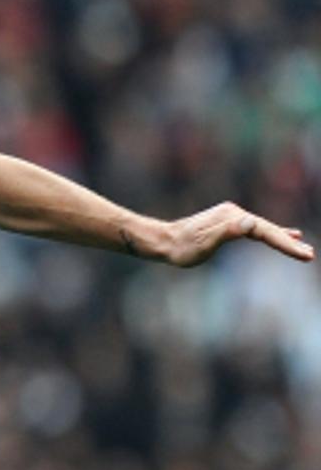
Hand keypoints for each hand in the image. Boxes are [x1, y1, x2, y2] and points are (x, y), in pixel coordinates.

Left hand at [163, 202, 312, 267]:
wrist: (163, 241)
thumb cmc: (181, 248)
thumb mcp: (203, 243)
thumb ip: (227, 232)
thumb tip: (250, 222)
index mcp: (232, 218)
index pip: (265, 231)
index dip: (285, 244)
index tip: (303, 255)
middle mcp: (234, 213)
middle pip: (268, 229)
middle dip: (289, 243)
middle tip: (309, 256)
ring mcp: (231, 216)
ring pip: (264, 228)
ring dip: (283, 238)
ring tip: (303, 246)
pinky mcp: (228, 222)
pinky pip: (256, 228)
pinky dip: (272, 232)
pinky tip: (286, 233)